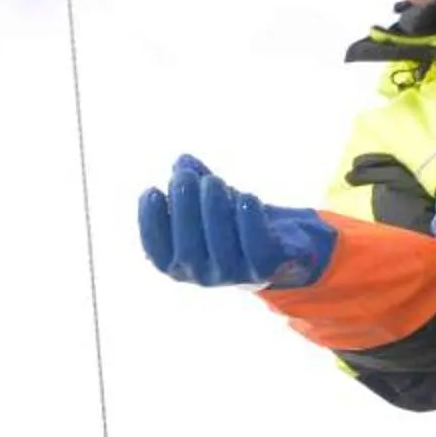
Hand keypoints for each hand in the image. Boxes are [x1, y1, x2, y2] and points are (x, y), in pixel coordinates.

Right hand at [135, 155, 336, 289]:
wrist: (285, 244)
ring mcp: (234, 275)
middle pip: (187, 250)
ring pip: (221, 248)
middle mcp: (202, 276)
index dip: (150, 224)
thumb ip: (194, 182)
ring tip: (214, 181)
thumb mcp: (209, 201)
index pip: (157, 252)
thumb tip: (183, 161)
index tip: (152, 191)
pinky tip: (246, 197)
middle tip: (183, 177)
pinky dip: (250, 221)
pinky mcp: (266, 267)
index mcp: (179, 264)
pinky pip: (256, 248)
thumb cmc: (234, 220)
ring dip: (214, 210)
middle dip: (183, 210)